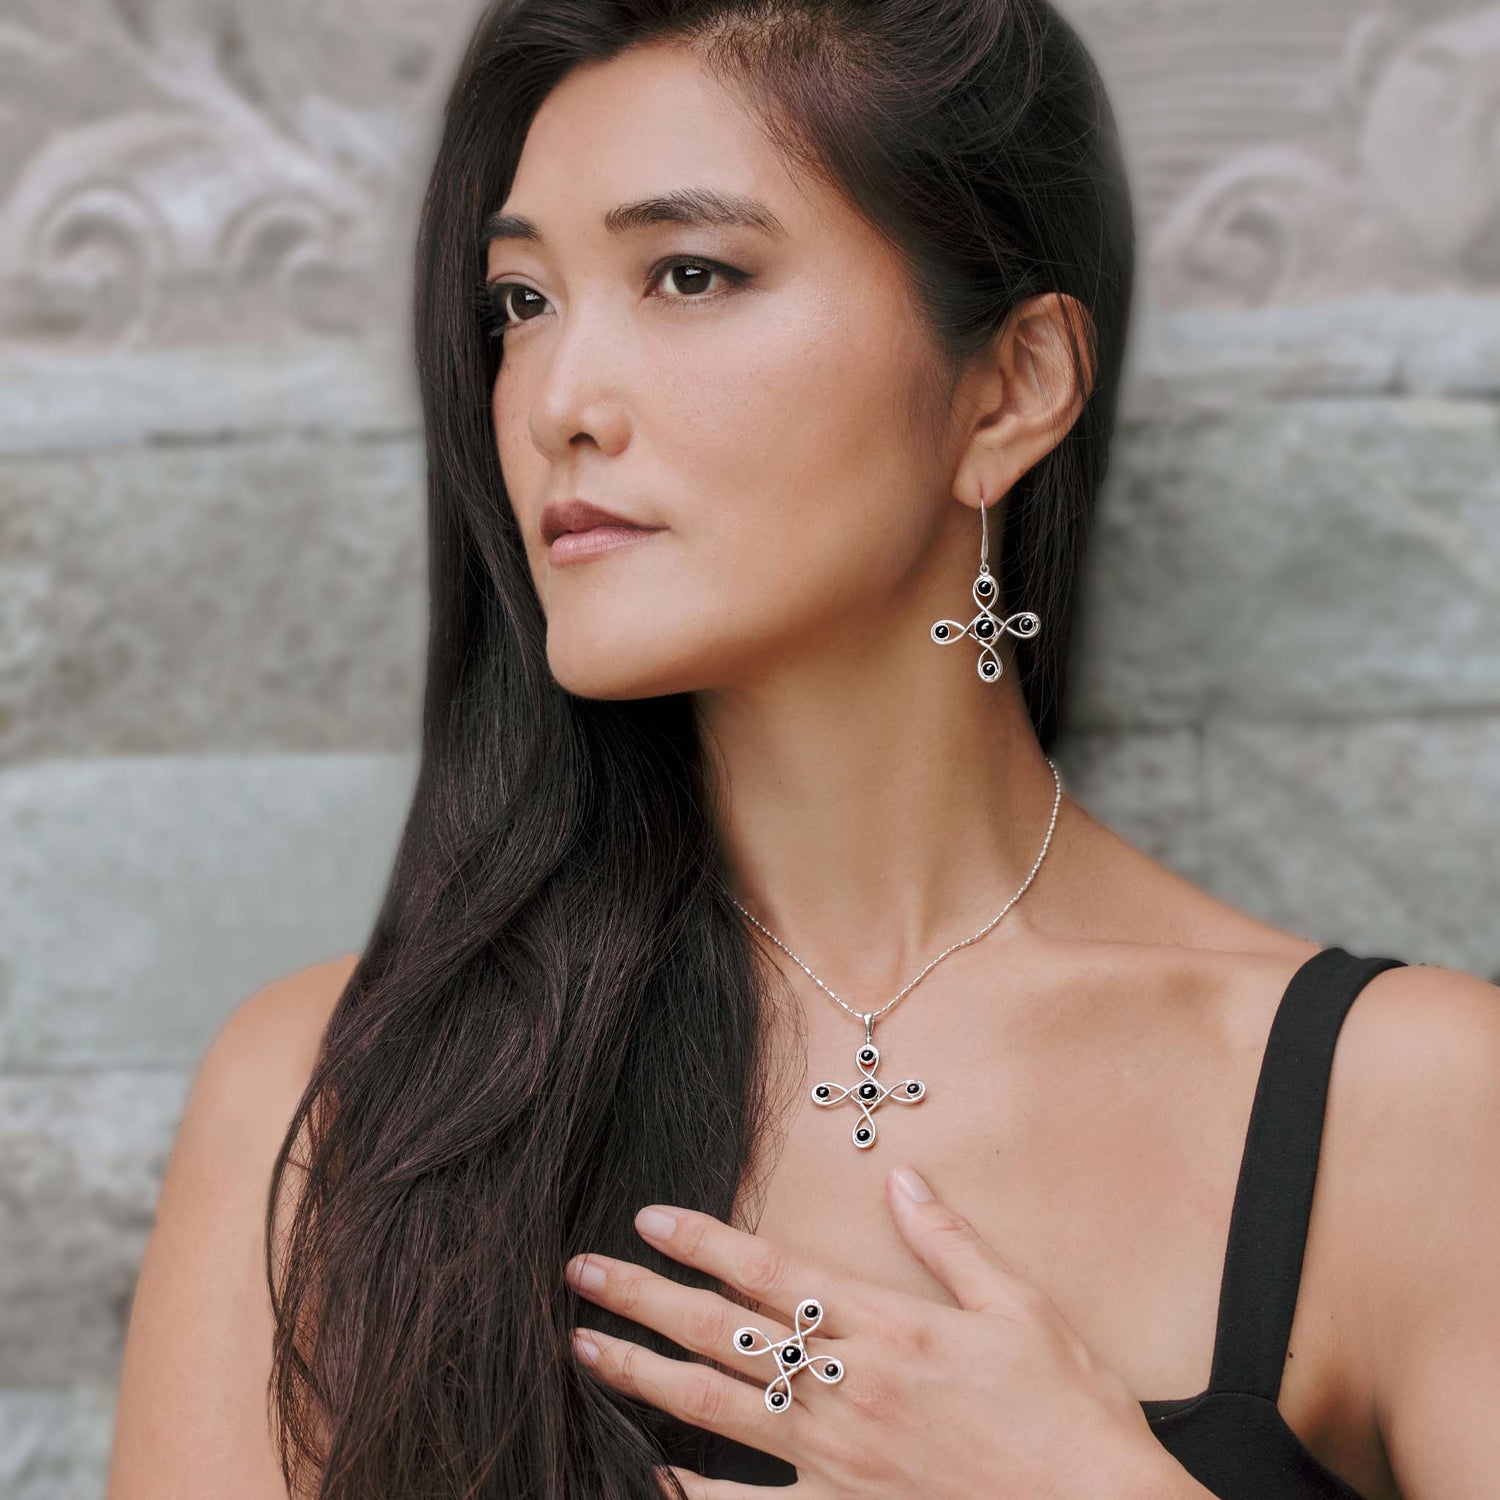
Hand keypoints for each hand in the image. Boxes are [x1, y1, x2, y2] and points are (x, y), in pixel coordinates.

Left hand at [563, 1163, 1177, 1497]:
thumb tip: (901, 1179)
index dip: (703, 1241)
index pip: (771, 1271)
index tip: (648, 1219)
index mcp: (886, 1325)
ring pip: (717, 1409)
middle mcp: (848, 1387)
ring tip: (586, 1348)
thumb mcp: (1020, 1307)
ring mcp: (839, 1458)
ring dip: (644, 1375)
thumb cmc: (1065, 1409)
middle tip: (581, 1273)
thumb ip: (950, 1242)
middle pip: (722, 1332)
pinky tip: (652, 1474)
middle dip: (644, 1298)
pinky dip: (697, 1495)